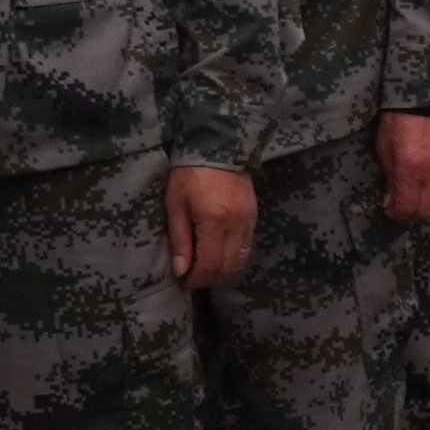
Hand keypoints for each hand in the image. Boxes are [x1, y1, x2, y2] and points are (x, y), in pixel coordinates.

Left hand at [163, 163, 257, 291]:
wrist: (220, 147)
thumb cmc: (189, 174)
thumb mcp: (176, 205)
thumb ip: (180, 239)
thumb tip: (181, 269)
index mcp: (214, 222)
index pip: (210, 264)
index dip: (197, 279)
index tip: (184, 282)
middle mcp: (236, 225)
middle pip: (228, 266)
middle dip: (210, 278)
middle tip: (194, 279)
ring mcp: (249, 221)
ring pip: (241, 259)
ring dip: (224, 270)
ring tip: (206, 269)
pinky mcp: (254, 216)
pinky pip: (247, 246)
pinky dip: (234, 257)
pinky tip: (220, 254)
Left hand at [377, 110, 429, 225]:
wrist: (423, 102)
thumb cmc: (396, 124)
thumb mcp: (384, 151)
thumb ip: (389, 179)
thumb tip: (390, 202)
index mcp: (409, 170)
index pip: (406, 207)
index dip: (396, 214)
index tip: (389, 210)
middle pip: (426, 210)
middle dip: (411, 215)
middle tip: (402, 210)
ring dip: (428, 208)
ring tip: (417, 202)